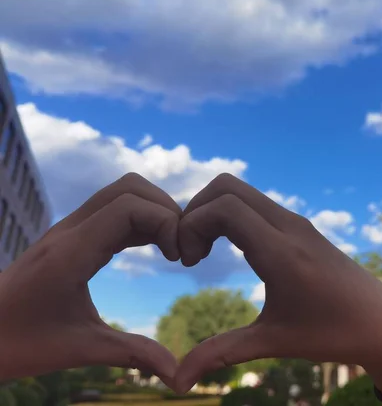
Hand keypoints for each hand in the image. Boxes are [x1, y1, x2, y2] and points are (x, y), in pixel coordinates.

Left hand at [0, 174, 180, 385]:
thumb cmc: (19, 343)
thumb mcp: (78, 349)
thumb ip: (131, 354)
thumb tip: (177, 374)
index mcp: (72, 252)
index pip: (129, 207)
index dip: (165, 222)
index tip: (178, 258)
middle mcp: (69, 231)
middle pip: (129, 188)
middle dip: (165, 208)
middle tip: (180, 246)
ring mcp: (68, 230)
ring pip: (121, 193)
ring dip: (154, 210)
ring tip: (171, 246)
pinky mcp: (70, 236)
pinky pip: (112, 210)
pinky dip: (140, 219)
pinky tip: (153, 246)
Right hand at [174, 174, 381, 394]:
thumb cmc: (332, 334)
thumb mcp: (274, 341)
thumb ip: (221, 353)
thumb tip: (177, 383)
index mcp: (281, 252)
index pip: (224, 208)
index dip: (191, 225)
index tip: (187, 262)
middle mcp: (289, 227)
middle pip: (227, 186)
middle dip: (195, 211)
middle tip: (189, 252)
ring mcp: (297, 223)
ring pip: (242, 192)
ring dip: (213, 212)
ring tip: (203, 252)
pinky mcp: (301, 227)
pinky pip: (257, 204)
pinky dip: (232, 215)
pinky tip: (230, 250)